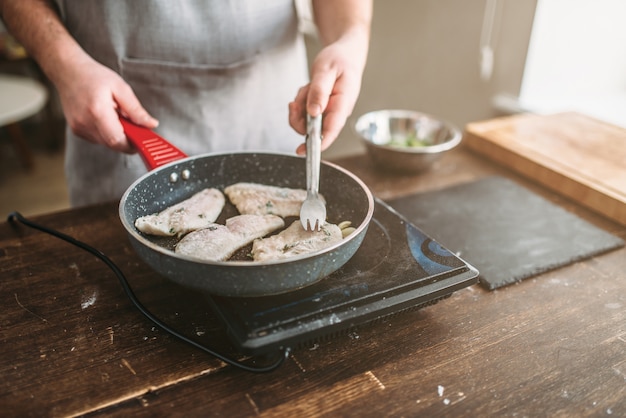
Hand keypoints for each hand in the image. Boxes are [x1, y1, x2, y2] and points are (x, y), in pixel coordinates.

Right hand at [55, 54, 157, 152]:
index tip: (143, 140)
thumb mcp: (120, 88)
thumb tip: (151, 124)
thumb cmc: (92, 76)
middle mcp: (85, 122)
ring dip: (116, 135)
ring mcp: (79, 128)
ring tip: (116, 116)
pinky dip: (106, 133)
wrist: (68, 71)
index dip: (132, 145)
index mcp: (97, 111)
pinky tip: (106, 118)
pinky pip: (97, 139)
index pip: (117, 140)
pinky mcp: (76, 130)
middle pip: (112, 144)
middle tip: (133, 125)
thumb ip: (136, 109)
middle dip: (126, 139)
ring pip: (105, 143)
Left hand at [289, 39, 363, 154]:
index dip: (319, 143)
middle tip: (295, 103)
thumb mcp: (326, 70)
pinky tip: (308, 90)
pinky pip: (305, 113)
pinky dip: (301, 102)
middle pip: (314, 129)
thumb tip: (313, 113)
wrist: (346, 54)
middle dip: (299, 117)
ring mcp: (329, 112)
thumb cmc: (340, 60)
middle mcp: (337, 112)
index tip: (304, 150)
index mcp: (343, 103)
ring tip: (307, 88)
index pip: (332, 129)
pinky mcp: (322, 110)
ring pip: (306, 121)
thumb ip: (319, 91)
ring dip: (300, 106)